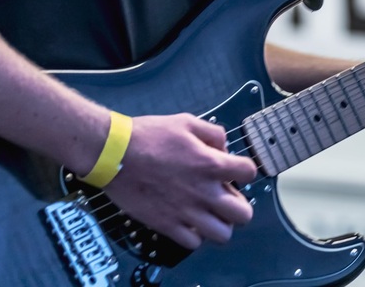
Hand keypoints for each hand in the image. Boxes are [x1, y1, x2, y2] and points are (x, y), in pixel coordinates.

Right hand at [103, 113, 258, 249]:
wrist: (114, 153)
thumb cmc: (149, 135)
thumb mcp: (185, 121)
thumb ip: (212, 133)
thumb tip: (224, 149)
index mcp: (210, 164)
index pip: (250, 172)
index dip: (245, 170)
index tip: (233, 170)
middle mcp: (204, 192)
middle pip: (243, 214)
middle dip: (239, 206)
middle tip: (224, 197)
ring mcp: (186, 212)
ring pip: (222, 235)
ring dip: (219, 224)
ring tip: (208, 213)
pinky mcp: (167, 226)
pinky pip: (193, 243)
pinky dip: (194, 234)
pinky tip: (187, 221)